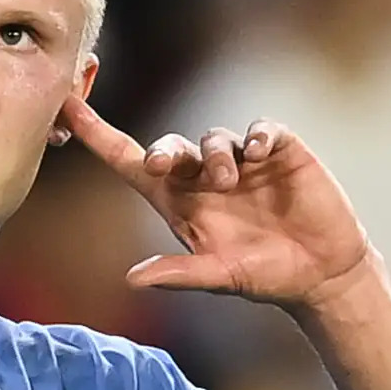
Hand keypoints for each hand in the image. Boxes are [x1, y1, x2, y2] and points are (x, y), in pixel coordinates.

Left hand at [62, 96, 373, 308]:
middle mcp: (204, 177)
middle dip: (162, 148)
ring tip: (230, 178)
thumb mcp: (220, 277)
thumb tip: (132, 279)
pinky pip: (260, 130)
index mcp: (179, 202)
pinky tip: (258, 153)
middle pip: (169, 146)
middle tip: (161, 162)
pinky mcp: (280, 152)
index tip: (67, 110)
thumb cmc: (265, 276)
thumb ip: (179, 275)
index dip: (98, 135)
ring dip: (215, 153)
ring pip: (213, 137)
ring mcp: (241, 161)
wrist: (323, 273)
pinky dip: (256, 136)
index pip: (130, 162)